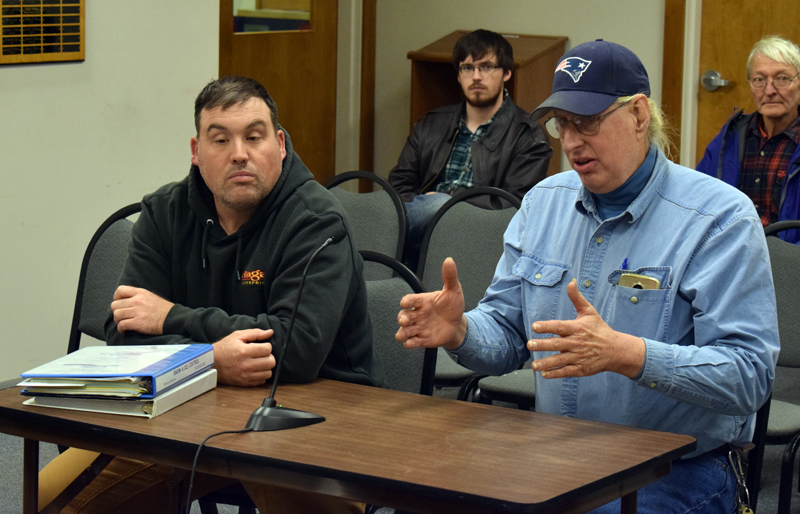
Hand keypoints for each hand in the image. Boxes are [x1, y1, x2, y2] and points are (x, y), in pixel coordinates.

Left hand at [111, 285, 173, 334]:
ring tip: (123, 323)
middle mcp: (137, 301)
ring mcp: (137, 312)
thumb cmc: (163, 309)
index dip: (116, 297)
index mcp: (141, 293)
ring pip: (117, 315)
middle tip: (122, 316)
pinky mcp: (138, 323)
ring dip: (118, 321)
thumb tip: (126, 300)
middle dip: (116, 311)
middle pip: (115, 305)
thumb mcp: (151, 296)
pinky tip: (124, 330)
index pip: (120, 290)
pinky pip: (122, 325)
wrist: (173, 319)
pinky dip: (121, 329)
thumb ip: (139, 296)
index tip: (120, 303)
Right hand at [213, 329, 275, 386]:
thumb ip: (255, 333)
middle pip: (271, 362)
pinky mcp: (244, 383)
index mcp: (244, 351)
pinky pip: (262, 381)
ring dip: (266, 367)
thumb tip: (270, 332)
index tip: (262, 346)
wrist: (211, 363)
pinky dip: (261, 375)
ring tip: (260, 362)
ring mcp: (245, 376)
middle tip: (262, 354)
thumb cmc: (224, 348)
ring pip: (268, 373)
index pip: (267, 349)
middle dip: (269, 356)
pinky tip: (255, 369)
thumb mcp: (237, 335)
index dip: (267, 346)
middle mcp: (246, 365)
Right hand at [396, 258, 466, 349]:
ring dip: (402, 333)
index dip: (407, 301)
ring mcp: (419, 327)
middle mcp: (418, 314)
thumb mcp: (454, 290)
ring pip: (404, 331)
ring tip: (402, 335)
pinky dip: (410, 343)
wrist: (458, 324)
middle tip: (404, 321)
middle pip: (403, 316)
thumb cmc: (452, 306)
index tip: (405, 302)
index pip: (410, 299)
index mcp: (423, 301)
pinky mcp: (422, 339)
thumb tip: (449, 261)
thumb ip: (449, 276)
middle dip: (402, 318)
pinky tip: (411, 343)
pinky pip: (412, 342)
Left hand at [528, 279, 644, 378]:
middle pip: (558, 344)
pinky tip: (545, 374)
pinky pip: (566, 371)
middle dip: (543, 345)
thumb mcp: (589, 312)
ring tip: (534, 365)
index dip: (547, 326)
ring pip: (560, 360)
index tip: (535, 326)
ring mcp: (579, 357)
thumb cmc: (599, 329)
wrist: (616, 350)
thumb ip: (577, 298)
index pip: (560, 327)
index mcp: (577, 328)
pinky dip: (556, 373)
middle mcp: (577, 343)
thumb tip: (570, 282)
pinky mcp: (581, 369)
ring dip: (546, 363)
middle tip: (530, 345)